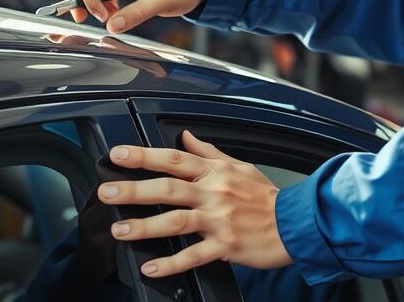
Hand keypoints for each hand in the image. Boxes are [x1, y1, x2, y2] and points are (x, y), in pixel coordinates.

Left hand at [98, 131, 291, 277]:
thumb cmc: (267, 197)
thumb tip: (187, 136)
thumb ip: (209, 152)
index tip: (119, 154)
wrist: (297, 224)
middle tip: (106, 191)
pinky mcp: (226, 246)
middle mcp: (215, 193)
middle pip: (168, 188)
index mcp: (216, 172)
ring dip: (144, 226)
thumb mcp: (240, 166)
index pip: (174, 158)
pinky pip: (194, 255)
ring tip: (119, 230)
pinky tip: (150, 268)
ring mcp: (220, 220)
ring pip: (176, 221)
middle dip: (133, 189)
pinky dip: (171, 263)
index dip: (144, 155)